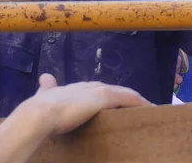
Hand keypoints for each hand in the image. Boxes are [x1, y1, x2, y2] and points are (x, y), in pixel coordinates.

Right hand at [28, 73, 152, 135]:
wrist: (39, 114)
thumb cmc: (39, 111)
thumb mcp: (44, 96)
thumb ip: (47, 88)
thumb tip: (44, 76)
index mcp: (75, 88)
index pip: (96, 89)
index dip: (107, 93)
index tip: (115, 100)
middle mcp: (88, 86)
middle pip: (112, 89)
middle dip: (124, 96)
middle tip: (138, 105)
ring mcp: (97, 91)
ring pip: (124, 93)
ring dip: (137, 100)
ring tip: (148, 108)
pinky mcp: (104, 98)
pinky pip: (129, 99)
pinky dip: (141, 103)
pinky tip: (151, 109)